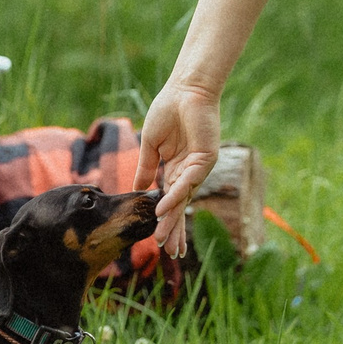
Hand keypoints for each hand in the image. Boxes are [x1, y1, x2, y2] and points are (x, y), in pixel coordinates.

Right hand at [137, 78, 220, 257]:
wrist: (186, 90)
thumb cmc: (168, 111)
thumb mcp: (151, 145)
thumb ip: (145, 167)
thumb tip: (138, 188)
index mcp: (176, 169)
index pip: (170, 200)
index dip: (165, 220)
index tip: (158, 240)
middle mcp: (188, 172)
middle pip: (180, 206)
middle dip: (175, 229)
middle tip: (171, 253)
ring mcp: (198, 167)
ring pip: (184, 199)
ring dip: (173, 219)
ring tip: (165, 239)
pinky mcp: (205, 159)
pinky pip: (187, 182)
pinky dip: (175, 195)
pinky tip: (164, 208)